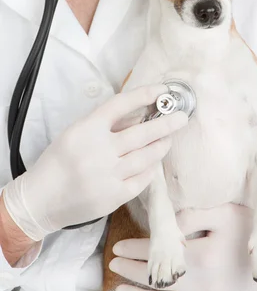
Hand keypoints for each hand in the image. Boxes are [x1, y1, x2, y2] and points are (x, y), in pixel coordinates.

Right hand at [3, 85, 187, 240]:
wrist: (40, 200)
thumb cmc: (59, 162)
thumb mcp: (76, 133)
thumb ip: (106, 124)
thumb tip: (141, 113)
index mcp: (86, 129)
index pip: (121, 104)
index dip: (145, 94)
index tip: (162, 90)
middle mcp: (98, 151)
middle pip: (142, 132)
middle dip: (167, 124)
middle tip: (182, 118)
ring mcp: (107, 175)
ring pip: (147, 156)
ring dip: (162, 145)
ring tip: (168, 139)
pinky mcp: (113, 196)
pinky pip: (143, 179)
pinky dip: (151, 169)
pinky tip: (154, 162)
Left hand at [110, 204, 256, 290]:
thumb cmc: (249, 232)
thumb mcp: (225, 214)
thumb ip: (194, 216)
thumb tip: (168, 224)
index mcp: (201, 257)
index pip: (159, 254)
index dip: (136, 250)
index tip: (119, 245)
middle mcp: (198, 284)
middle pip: (155, 280)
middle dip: (130, 271)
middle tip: (113, 262)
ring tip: (117, 290)